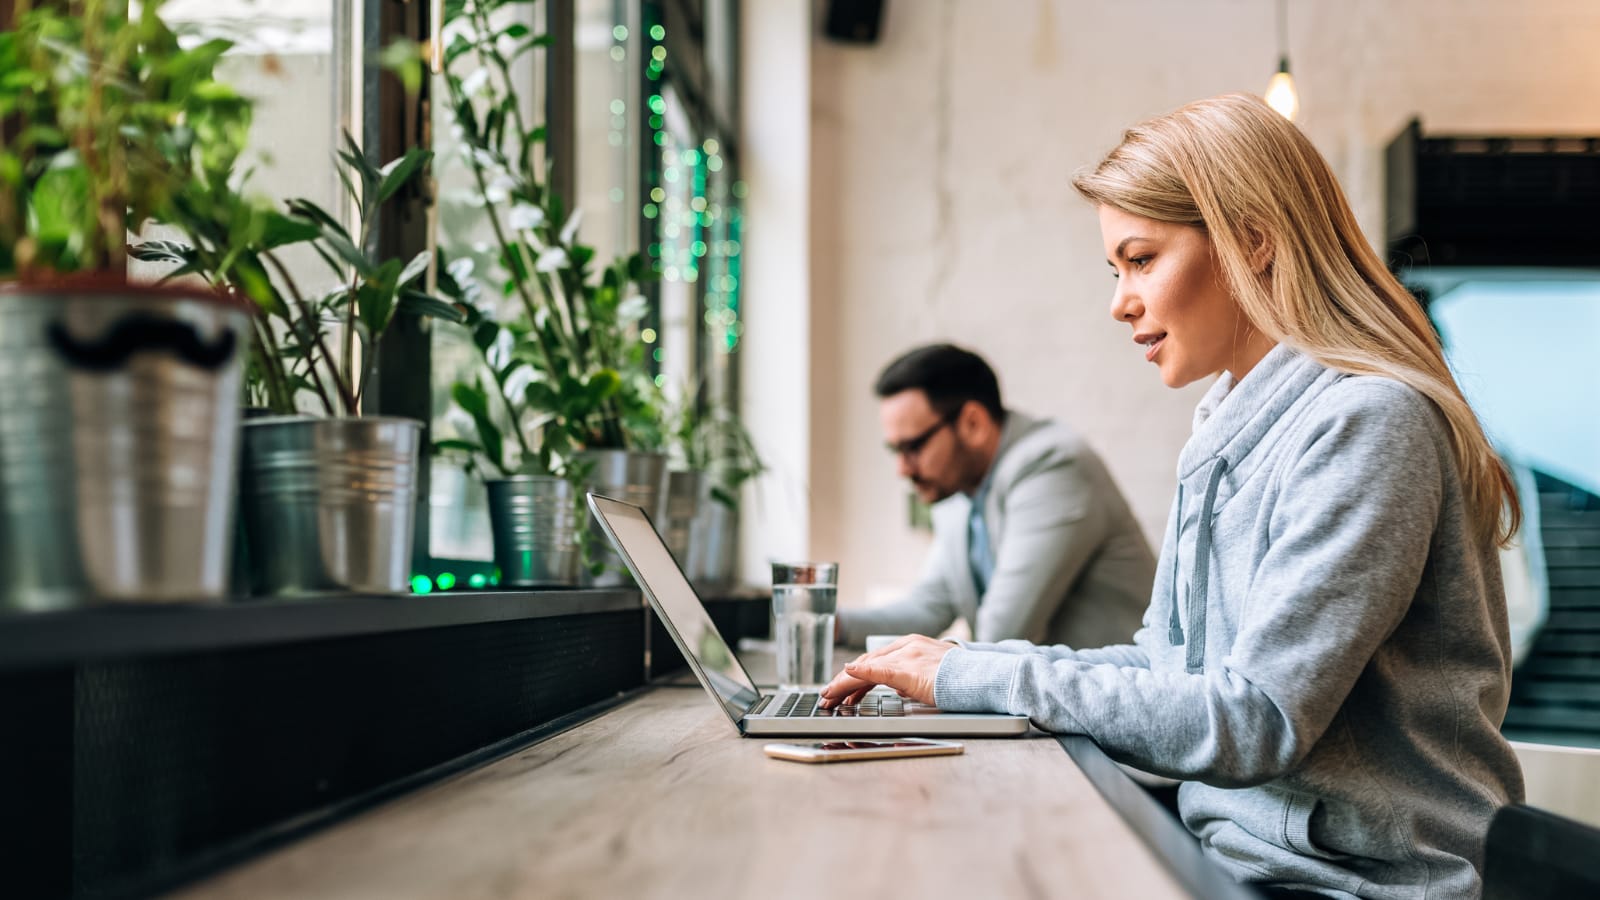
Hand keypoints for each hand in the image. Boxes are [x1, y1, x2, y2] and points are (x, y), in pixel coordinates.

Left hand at [819, 635, 954, 707]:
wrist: (980, 676)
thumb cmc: (961, 677)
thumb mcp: (930, 673)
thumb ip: (910, 677)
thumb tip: (894, 686)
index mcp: (912, 645)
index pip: (875, 660)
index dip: (855, 675)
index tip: (842, 689)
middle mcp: (907, 646)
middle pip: (866, 662)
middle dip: (844, 680)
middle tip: (828, 695)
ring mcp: (908, 656)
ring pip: (866, 667)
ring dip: (844, 683)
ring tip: (829, 696)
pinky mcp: (910, 669)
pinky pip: (878, 671)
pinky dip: (859, 674)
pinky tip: (845, 676)